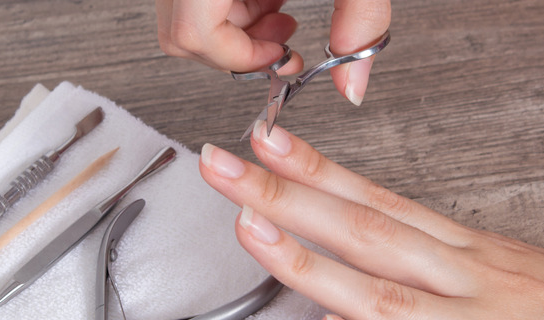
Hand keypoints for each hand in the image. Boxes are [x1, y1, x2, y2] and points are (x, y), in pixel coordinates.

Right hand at [155, 0, 390, 103]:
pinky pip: (194, 0)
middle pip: (181, 34)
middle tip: (282, 41)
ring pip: (185, 18)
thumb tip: (353, 87)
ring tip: (280, 10)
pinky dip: (232, 8)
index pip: (194, 32)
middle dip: (237, 50)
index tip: (278, 58)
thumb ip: (361, 21)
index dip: (237, 56)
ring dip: (237, 29)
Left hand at [198, 122, 543, 319]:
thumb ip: (442, 260)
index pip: (377, 201)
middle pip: (366, 232)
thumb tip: (376, 242)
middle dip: (288, 198)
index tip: (264, 141)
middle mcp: (471, 280)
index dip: (315, 170)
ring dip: (314, 263)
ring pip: (386, 295)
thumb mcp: (513, 270)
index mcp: (468, 252)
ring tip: (255, 232)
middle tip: (226, 166)